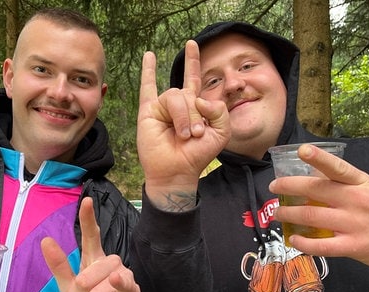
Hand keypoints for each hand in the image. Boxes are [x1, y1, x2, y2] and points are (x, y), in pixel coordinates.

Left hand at [41, 197, 139, 291]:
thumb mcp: (68, 287)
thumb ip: (59, 265)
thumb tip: (45, 239)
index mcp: (94, 259)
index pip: (91, 235)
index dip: (88, 218)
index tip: (86, 201)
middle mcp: (111, 263)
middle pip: (91, 268)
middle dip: (82, 290)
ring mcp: (123, 275)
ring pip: (101, 281)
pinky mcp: (132, 289)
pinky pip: (120, 284)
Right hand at [137, 40, 229, 207]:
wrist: (177, 171)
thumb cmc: (198, 155)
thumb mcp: (221, 132)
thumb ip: (220, 111)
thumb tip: (198, 98)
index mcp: (196, 106)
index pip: (195, 78)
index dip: (194, 61)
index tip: (193, 44)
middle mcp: (179, 103)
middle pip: (190, 93)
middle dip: (197, 115)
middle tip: (197, 135)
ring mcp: (163, 106)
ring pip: (176, 97)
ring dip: (184, 118)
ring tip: (184, 135)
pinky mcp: (149, 111)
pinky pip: (147, 88)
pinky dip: (148, 71)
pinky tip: (149, 54)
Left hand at [269, 143, 368, 272]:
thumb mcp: (367, 189)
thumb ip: (341, 184)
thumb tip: (307, 177)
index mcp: (359, 182)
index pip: (337, 167)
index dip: (319, 158)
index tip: (301, 150)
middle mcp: (357, 200)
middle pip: (315, 190)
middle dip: (288, 187)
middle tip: (273, 187)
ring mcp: (355, 224)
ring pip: (312, 217)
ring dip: (289, 215)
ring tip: (278, 214)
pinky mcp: (354, 246)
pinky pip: (322, 246)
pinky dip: (303, 243)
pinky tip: (293, 240)